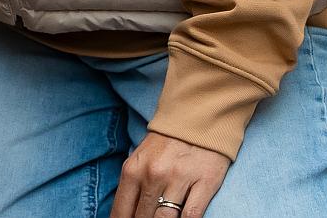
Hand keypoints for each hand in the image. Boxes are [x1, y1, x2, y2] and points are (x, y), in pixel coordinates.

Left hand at [110, 130, 231, 217]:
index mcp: (134, 169)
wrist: (199, 118)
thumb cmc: (166, 143)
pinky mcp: (204, 181)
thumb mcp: (140, 159)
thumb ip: (132, 187)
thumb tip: (125, 215)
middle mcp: (154, 174)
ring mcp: (179, 178)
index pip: (122, 212)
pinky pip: (191, 215)